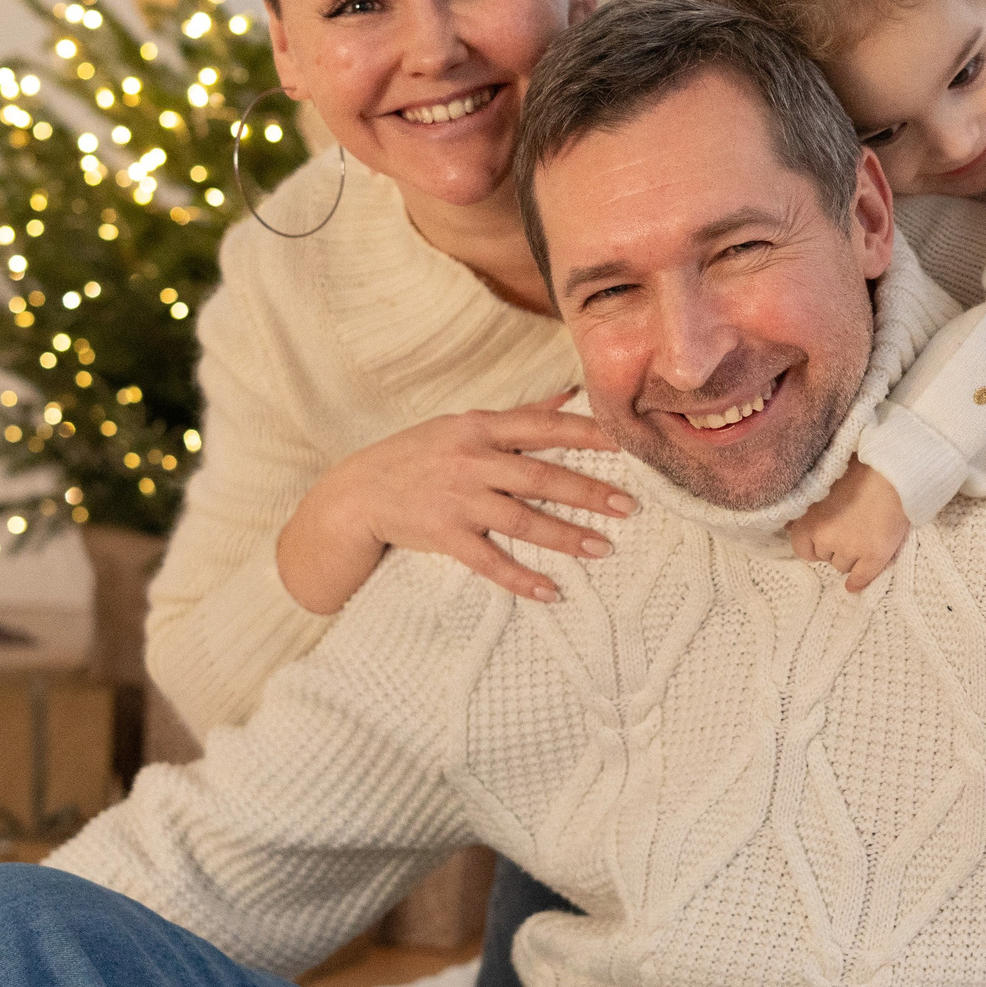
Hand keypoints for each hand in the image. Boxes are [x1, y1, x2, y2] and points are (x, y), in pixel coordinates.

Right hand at [277, 394, 629, 612]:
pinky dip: (521, 579)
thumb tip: (567, 394)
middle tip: (630, 506)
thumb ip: (516, 414)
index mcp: (479, 427)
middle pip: (541, 476)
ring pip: (523, 521)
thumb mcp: (461, 424)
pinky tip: (551, 592)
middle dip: (589, 491)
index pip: (544, 426)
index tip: (627, 443)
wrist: (355, 493)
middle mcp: (471, 460)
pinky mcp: (443, 536)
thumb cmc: (415, 454)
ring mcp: (457, 500)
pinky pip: (490, 562)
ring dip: (566, 536)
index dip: (587, 433)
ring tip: (603, 548)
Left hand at [785, 463, 910, 592]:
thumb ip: (807, 507)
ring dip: (849, 558)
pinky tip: (855, 585)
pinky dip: (858, 582)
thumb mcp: (824, 485)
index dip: (815, 544)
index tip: (825, 539)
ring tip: (862, 541)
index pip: (803, 549)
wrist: (892, 470)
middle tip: (849, 533)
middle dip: (834, 549)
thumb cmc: (858, 471)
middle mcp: (825, 538)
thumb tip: (789, 525)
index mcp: (808, 521)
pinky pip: (861, 577)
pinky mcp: (873, 555)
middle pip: (825, 557)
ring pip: (843, 567)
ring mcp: (850, 549)